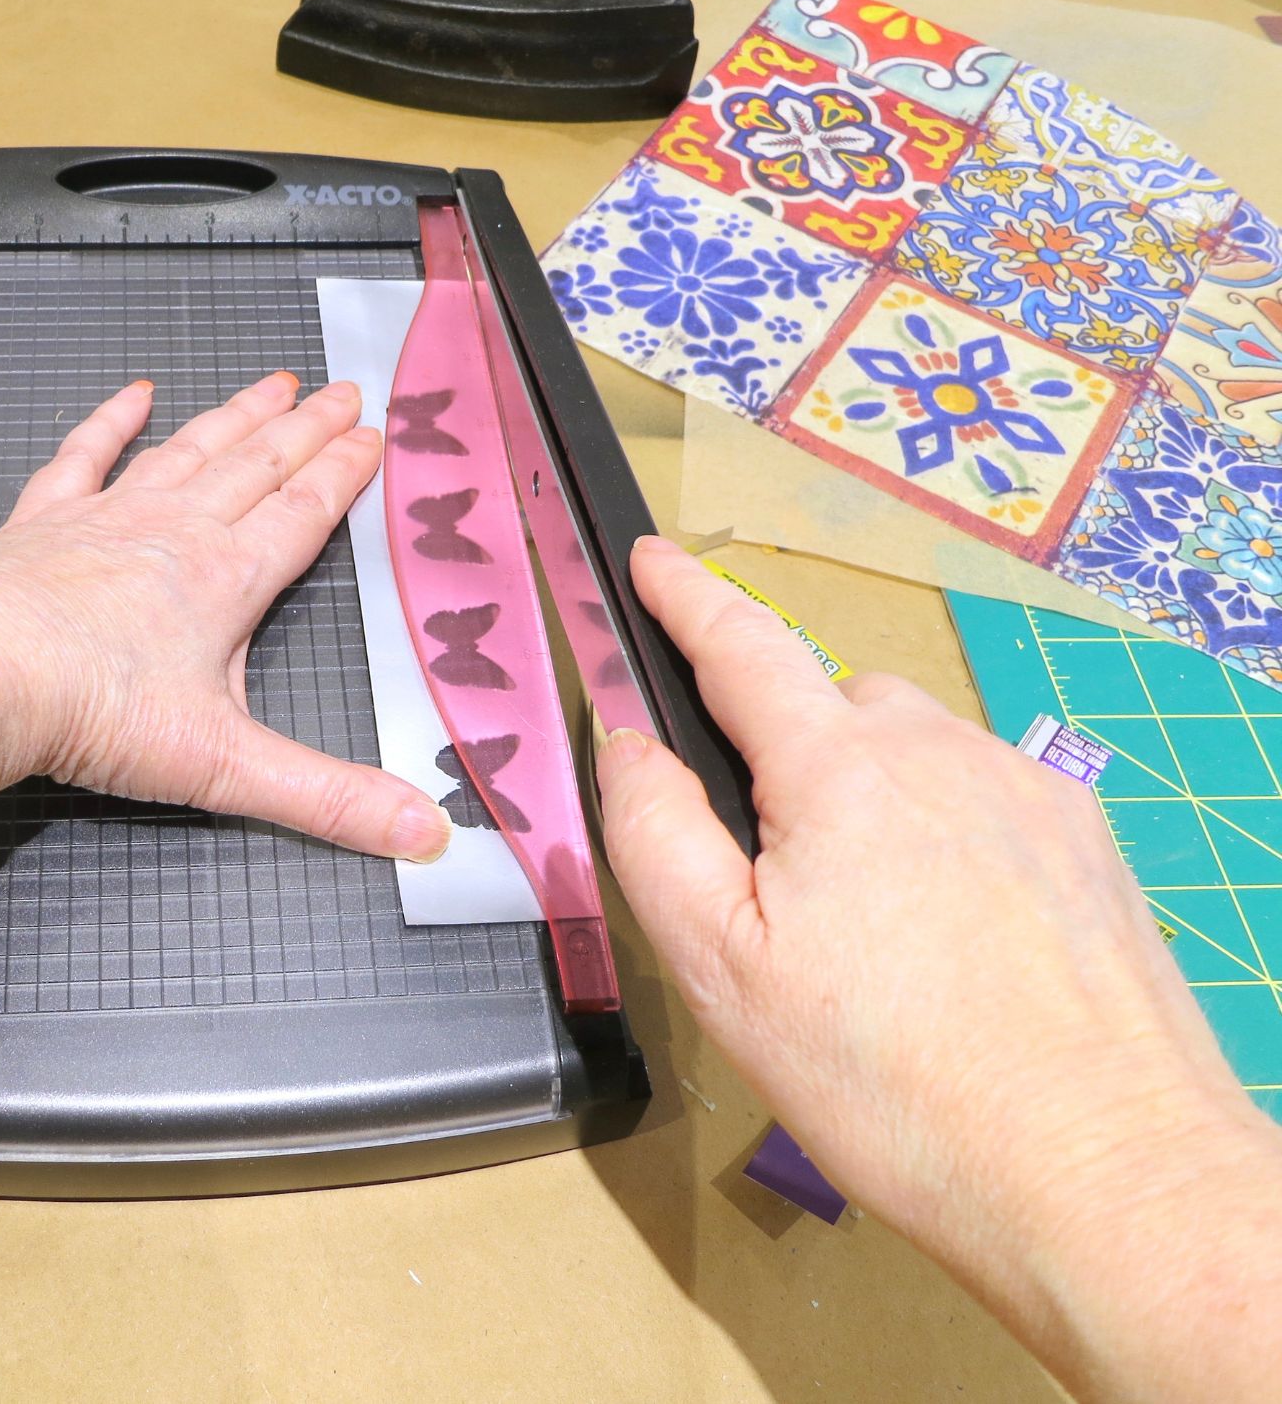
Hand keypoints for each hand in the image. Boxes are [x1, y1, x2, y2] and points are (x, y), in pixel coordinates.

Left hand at [0, 372, 452, 862]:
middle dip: (306, 430)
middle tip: (343, 390)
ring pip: (187, 450)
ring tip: (274, 382)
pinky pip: (85, 455)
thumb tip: (426, 834)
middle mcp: (174, 531)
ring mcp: (105, 518)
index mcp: (227, 579)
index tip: (376, 433)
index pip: (302, 513)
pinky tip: (134, 394)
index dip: (344, 474)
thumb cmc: (92, 717)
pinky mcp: (41, 522)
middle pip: (256, 467)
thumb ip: (329, 799)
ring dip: (235, 415)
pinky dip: (112, 421)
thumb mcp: (226, 768)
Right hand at [593, 537, 1281, 1402]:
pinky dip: (942, 837)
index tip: (652, 560)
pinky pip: (982, 797)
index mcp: (839, 771)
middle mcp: (941, 751)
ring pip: (911, 752)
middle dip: (783, 753)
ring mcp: (1027, 791)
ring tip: (868, 936)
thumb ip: (655, 833)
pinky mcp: (1084, 842)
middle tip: (769, 882)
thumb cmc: (901, 1085)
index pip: (741, 646)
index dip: (684, 597)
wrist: (1102, 1173)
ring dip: (868, 800)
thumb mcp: (721, 969)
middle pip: (830, 707)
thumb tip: (630, 746)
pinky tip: (946, 944)